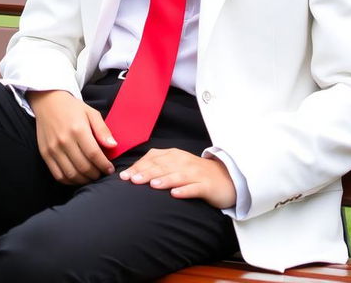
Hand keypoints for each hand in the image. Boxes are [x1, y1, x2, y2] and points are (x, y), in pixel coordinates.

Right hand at [27, 89, 116, 185]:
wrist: (48, 102)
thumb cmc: (72, 108)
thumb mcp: (91, 113)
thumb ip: (102, 130)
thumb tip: (113, 145)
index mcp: (78, 129)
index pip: (94, 154)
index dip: (104, 165)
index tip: (110, 169)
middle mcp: (64, 140)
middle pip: (83, 166)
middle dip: (96, 174)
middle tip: (101, 173)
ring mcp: (53, 149)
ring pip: (71, 174)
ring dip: (84, 180)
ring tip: (91, 176)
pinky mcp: (45, 154)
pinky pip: (58, 175)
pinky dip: (70, 181)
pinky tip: (77, 177)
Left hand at [119, 148, 236, 208]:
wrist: (225, 178)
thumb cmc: (195, 173)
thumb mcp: (176, 165)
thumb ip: (158, 166)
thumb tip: (134, 173)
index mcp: (174, 155)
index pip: (153, 159)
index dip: (139, 167)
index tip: (124, 176)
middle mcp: (184, 162)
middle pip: (163, 166)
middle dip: (146, 172)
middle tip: (132, 180)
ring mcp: (196, 173)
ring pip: (178, 176)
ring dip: (164, 180)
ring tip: (152, 185)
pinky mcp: (206, 186)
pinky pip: (195, 188)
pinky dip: (185, 191)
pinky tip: (175, 195)